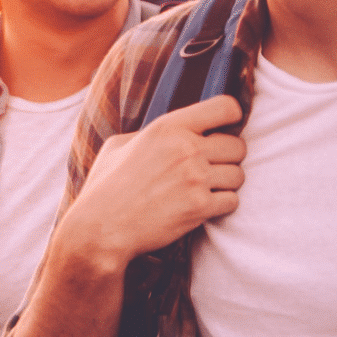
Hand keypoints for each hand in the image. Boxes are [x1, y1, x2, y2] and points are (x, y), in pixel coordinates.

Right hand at [55, 96, 244, 269]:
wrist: (99, 229)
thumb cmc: (104, 188)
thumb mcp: (118, 147)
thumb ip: (150, 134)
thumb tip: (171, 132)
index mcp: (167, 128)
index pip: (225, 107)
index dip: (231, 117)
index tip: (224, 130)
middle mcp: (186, 149)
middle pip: (238, 146)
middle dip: (227, 158)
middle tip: (209, 169)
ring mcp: (195, 178)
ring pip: (238, 175)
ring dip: (225, 184)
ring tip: (201, 190)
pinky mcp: (200, 207)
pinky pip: (232, 201)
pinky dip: (220, 206)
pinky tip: (199, 207)